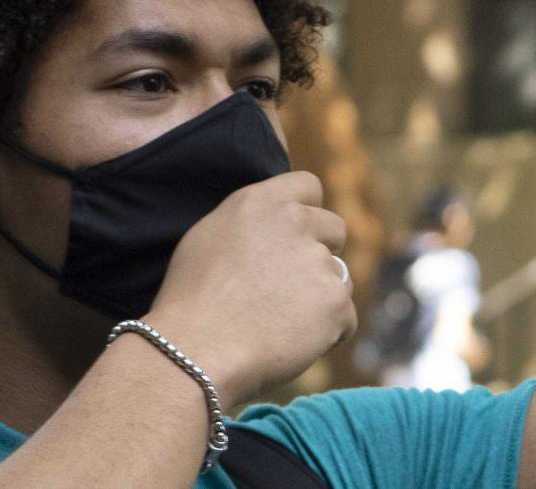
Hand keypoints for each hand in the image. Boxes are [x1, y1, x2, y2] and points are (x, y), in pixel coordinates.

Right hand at [140, 170, 352, 407]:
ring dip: (321, 299)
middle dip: (320, 256)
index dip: (307, 214)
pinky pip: (345, 318)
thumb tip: (273, 226)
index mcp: (261, 202)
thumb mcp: (208, 238)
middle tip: (289, 290)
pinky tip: (290, 344)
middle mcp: (294, 221)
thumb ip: (250, 222)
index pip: (308, 185)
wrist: (195, 350)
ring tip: (280, 325)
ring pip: (340, 278)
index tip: (297, 238)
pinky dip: (327, 334)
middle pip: (334, 230)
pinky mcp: (334, 300)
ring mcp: (318, 260)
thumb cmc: (190, 303)